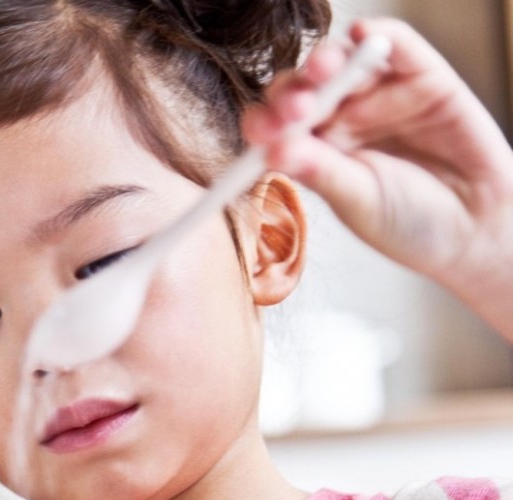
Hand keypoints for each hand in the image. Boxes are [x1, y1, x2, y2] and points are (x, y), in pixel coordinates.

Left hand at [243, 18, 512, 340]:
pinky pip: (396, 44)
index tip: (261, 134)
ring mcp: (379, 95)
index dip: (265, 123)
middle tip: (292, 109)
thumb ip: (321, 172)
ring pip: (343, 63)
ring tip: (321, 74)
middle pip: (304, 89)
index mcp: (315, 151)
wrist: (473, 227)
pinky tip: (361, 35)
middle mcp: (342, 117)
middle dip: (292, 94)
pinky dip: (376, 35)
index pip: (278, 127)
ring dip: (326, 62)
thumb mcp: (357, 201)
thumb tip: (273, 151)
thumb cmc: (409, 222)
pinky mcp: (422, 76)